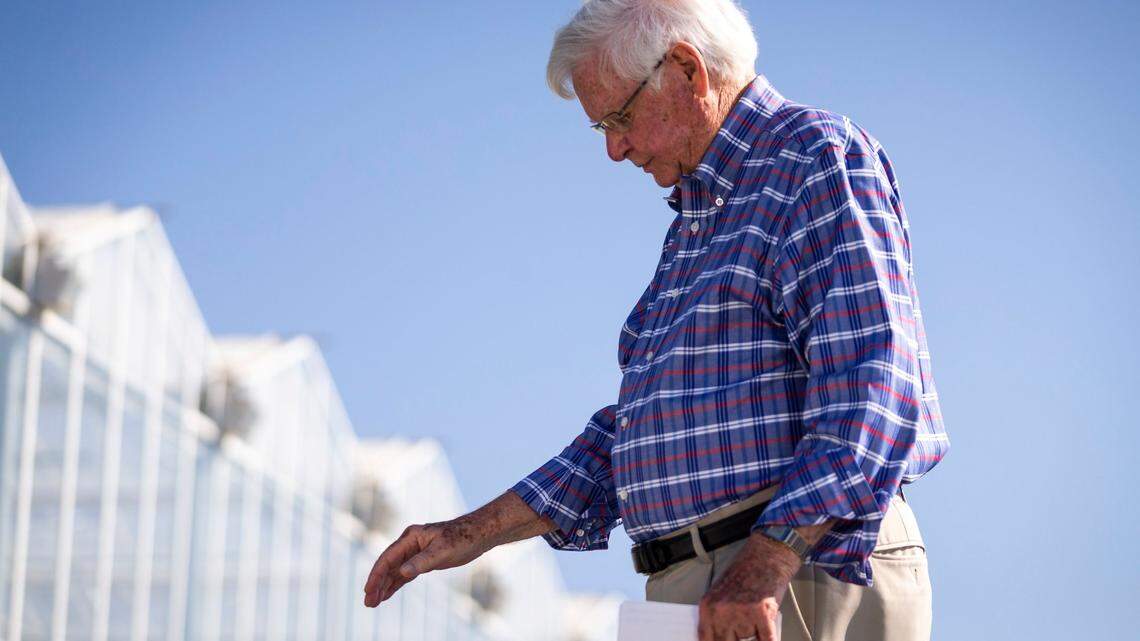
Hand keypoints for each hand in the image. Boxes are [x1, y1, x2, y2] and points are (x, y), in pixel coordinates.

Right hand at [362, 517, 489, 607]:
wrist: (479, 533)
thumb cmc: (462, 538)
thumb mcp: (442, 551)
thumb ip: (422, 562)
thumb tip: (402, 573)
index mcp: (411, 537)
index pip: (388, 558)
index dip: (377, 575)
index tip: (368, 591)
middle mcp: (410, 543)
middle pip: (388, 565)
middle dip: (377, 584)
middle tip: (368, 603)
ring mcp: (416, 552)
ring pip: (395, 571)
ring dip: (384, 586)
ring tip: (373, 603)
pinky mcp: (423, 560)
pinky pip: (404, 573)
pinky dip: (395, 584)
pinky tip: (387, 594)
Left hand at [698, 533, 801, 640]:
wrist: (767, 557)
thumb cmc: (746, 573)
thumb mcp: (722, 595)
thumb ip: (718, 618)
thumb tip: (720, 638)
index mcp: (708, 607)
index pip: (706, 640)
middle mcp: (721, 611)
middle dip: (737, 640)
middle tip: (743, 634)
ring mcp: (741, 613)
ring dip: (754, 637)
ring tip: (756, 626)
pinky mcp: (761, 613)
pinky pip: (766, 640)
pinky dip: (769, 640)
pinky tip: (770, 638)